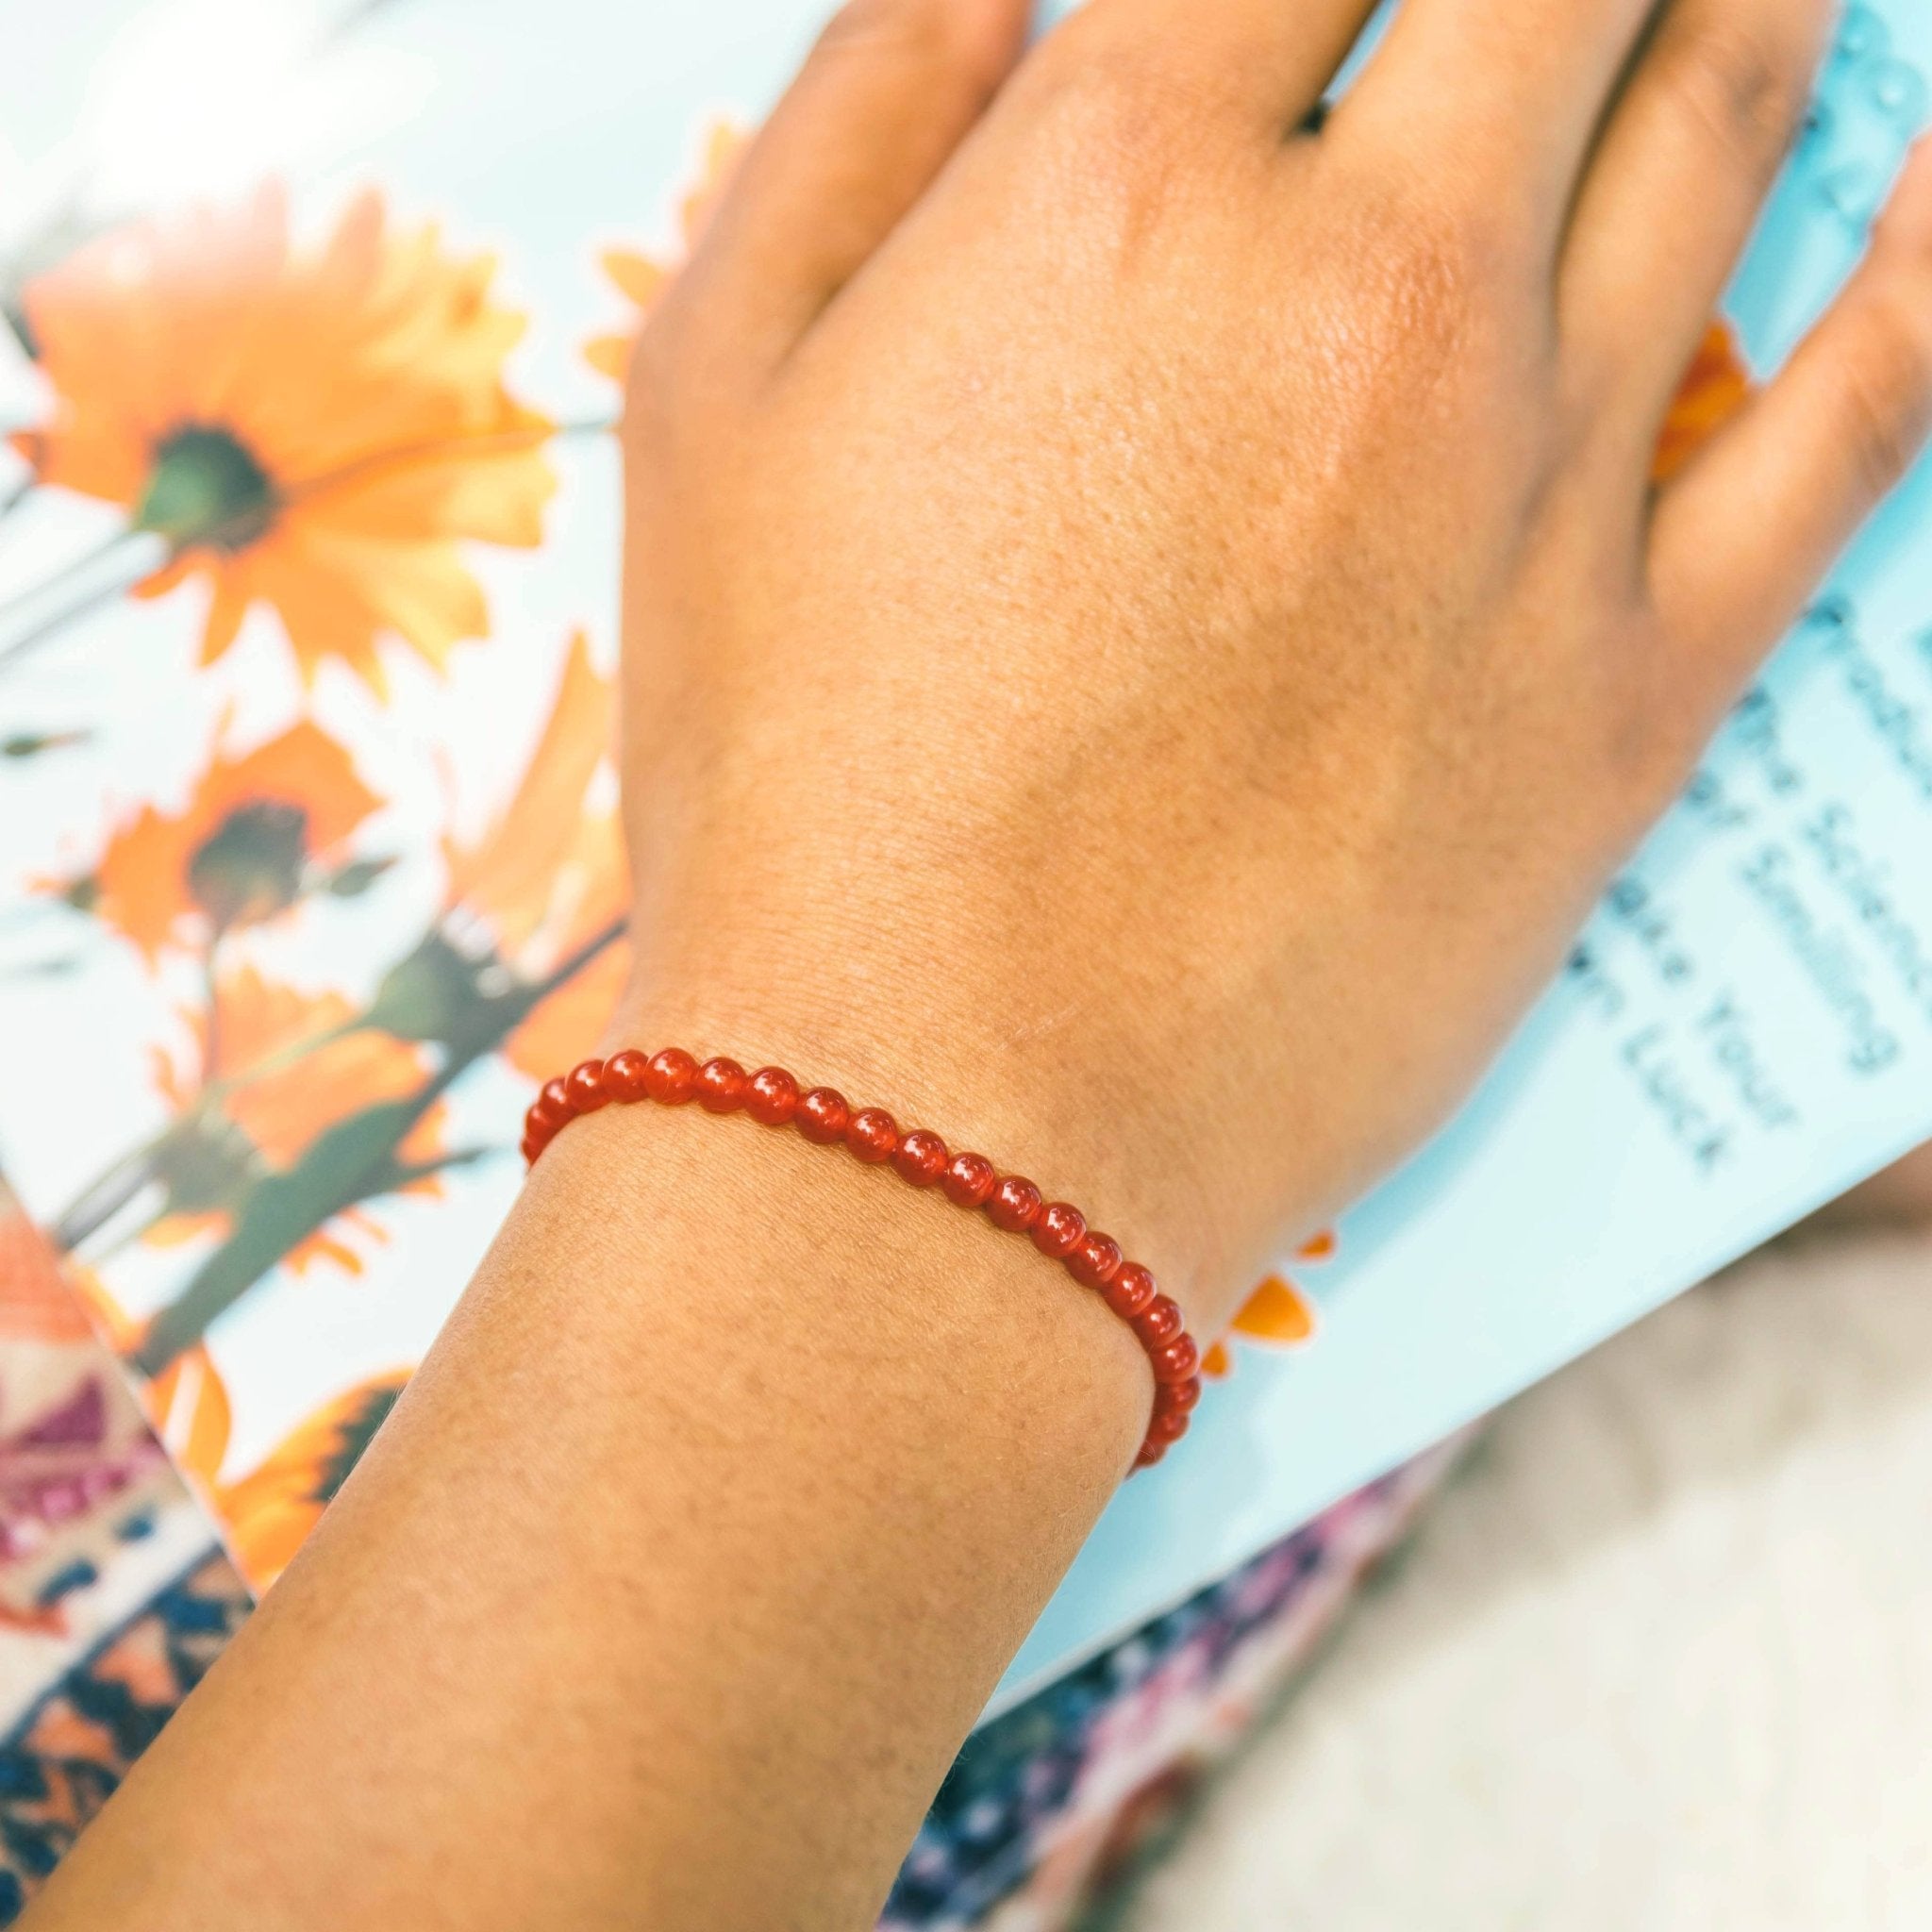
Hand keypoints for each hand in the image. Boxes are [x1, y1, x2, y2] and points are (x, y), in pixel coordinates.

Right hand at [615, 0, 1931, 1334]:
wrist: (932, 1121)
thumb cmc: (792, 777)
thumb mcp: (713, 396)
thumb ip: (866, 108)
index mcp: (1124, 191)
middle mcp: (1370, 291)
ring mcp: (1530, 488)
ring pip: (1724, 119)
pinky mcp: (1626, 688)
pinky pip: (1857, 422)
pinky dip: (1931, 264)